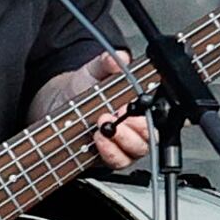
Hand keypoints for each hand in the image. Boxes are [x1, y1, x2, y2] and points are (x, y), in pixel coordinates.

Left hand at [40, 50, 156, 175]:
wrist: (57, 102)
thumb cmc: (82, 87)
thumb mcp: (94, 70)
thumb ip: (107, 62)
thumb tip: (120, 58)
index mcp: (140, 105)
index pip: (162, 114)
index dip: (162, 115)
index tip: (142, 108)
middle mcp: (137, 127)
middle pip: (151, 137)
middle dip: (137, 129)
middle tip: (119, 117)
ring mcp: (124, 145)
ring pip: (135, 152)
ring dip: (122, 141)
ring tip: (104, 126)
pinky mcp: (109, 157)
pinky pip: (117, 162)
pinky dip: (109, 152)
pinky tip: (99, 139)